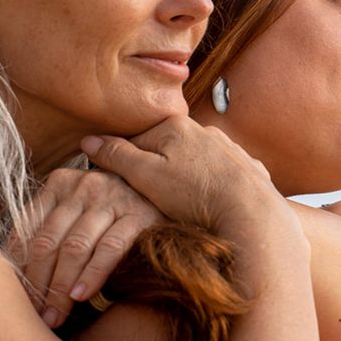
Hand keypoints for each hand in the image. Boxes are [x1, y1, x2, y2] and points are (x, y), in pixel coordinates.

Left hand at [10, 167, 164, 328]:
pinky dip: (92, 274)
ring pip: (75, 247)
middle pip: (48, 242)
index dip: (19, 268)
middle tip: (35, 316)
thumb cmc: (112, 212)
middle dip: (39, 284)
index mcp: (59, 183)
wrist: (164, 194)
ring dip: (61, 287)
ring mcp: (111, 198)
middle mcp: (82, 186)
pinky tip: (81, 296)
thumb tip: (18, 274)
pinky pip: (109, 249)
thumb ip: (50, 231)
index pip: (27, 229)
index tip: (18, 299)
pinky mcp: (138, 215)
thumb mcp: (77, 211)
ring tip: (55, 315)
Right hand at [79, 115, 288, 235]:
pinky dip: (213, 188)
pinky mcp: (248, 169)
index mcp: (175, 126)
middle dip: (157, 174)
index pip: (136, 142)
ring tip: (184, 208)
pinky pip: (222, 176)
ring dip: (186, 181)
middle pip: (166, 151)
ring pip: (195, 164)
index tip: (127, 191)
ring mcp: (230, 148)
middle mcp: (204, 130)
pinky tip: (212, 206)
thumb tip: (88, 140)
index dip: (126, 169)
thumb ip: (117, 156)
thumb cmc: (195, 196)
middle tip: (157, 203)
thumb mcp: (145, 177)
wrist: (252, 213)